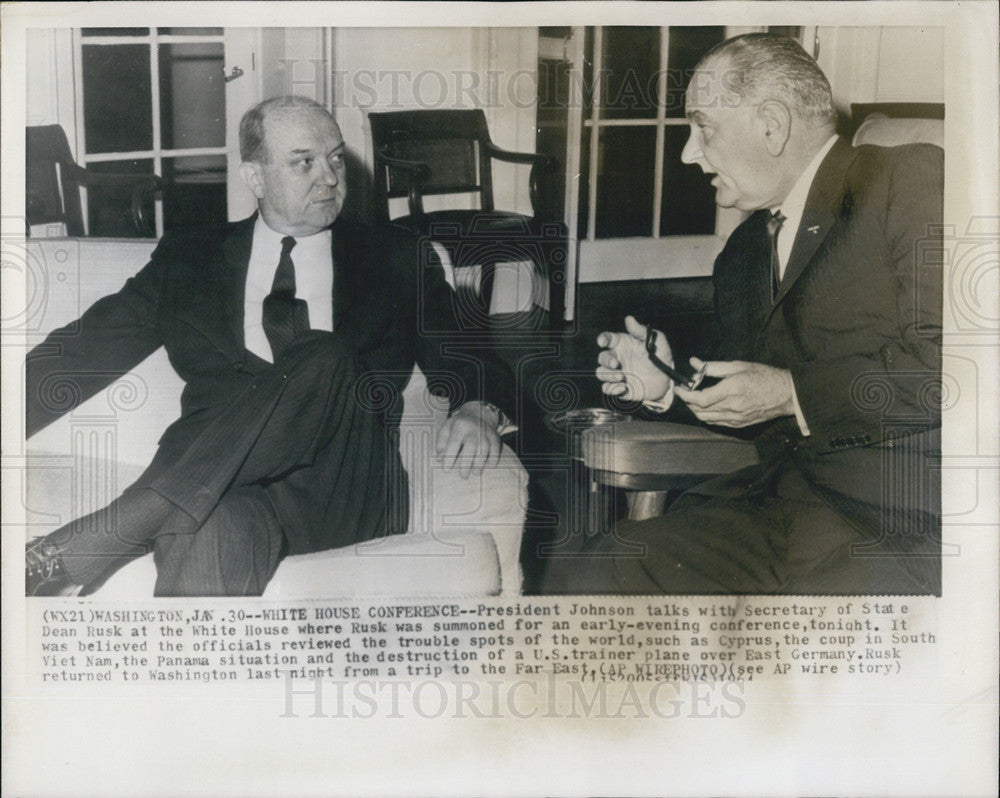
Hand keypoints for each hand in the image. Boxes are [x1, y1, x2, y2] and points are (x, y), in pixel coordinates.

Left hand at [436, 401, 501, 477]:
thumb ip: (441, 443)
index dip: (449, 457)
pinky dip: (493, 458)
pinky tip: (489, 465)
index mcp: (459, 426)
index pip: (454, 442)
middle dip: (467, 463)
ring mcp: (485, 432)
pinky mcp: (494, 437)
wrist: (478, 414)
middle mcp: (473, 428)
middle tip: (463, 476)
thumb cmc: (459, 426)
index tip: (446, 470)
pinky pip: (496, 448)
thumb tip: (440, 459)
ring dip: (480, 463)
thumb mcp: (446, 429)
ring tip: (475, 473)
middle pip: (471, 446)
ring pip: (484, 449)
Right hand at [596, 315, 673, 403]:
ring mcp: (616, 373)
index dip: (602, 339)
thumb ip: (641, 331)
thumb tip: (629, 319)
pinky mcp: (619, 387)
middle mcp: (617, 358)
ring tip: (621, 377)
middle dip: (606, 360)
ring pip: (601, 373)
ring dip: (608, 375)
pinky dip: (611, 389)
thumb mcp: (656, 340)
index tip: (602, 342)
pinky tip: (623, 388)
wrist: (666, 379)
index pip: (607, 339)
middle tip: (616, 364)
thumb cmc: (661, 356)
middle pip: (602, 357)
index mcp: (622, 344)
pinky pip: (607, 388)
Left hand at [675, 358, 794, 427]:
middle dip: (687, 401)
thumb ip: (713, 366)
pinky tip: (706, 407)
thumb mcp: (738, 366)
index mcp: (731, 390)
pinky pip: (716, 423)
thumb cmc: (764, 376)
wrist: (786, 395)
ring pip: (705, 419)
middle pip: (699, 410)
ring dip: (695, 410)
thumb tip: (694, 363)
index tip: (678, 388)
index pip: (700, 399)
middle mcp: (732, 407)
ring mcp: (735, 418)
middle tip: (685, 391)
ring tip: (693, 399)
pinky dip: (706, 416)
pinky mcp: (739, 425)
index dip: (685, 395)